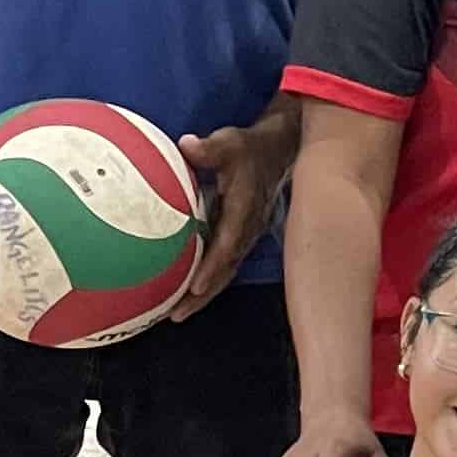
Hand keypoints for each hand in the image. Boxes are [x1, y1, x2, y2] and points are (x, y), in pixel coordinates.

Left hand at [169, 114, 290, 319]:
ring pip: (225, 272)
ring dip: (203, 294)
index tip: (194, 285)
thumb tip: (185, 145)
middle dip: (203, 294)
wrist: (278, 153)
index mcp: (245, 210)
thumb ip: (209, 148)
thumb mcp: (230, 142)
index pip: (229, 243)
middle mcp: (247, 229)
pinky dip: (207, 281)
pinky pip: (224, 264)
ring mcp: (246, 236)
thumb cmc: (249, 149)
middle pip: (226, 270)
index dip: (213, 266)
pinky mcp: (241, 237)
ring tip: (177, 314)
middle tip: (177, 314)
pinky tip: (187, 292)